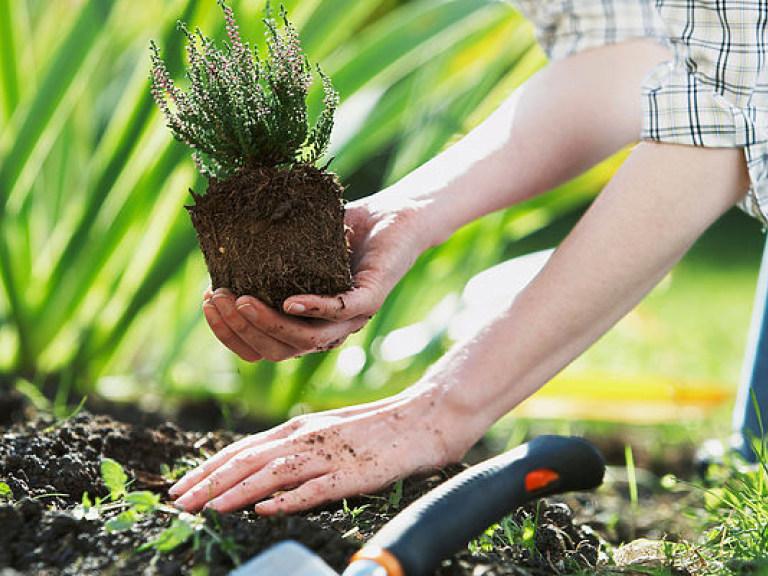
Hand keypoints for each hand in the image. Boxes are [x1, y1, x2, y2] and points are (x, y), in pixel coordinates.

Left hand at [168, 389, 458, 513]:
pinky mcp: (356, 471)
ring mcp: (331, 453)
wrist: (425, 416)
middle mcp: (308, 436)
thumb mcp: (327, 434)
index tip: (180, 486)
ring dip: (239, 490)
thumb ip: (294, 450)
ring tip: (209, 508)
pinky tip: (268, 509)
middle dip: (209, 481)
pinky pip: (319, 487)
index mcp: (298, 427)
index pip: (242, 448)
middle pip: (249, 459)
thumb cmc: (376, 429)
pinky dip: (290, 498)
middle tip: (179, 502)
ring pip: (275, 471)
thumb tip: (259, 478)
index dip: (208, 468)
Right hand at [203, 196, 430, 361]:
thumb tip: (212, 255)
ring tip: (242, 302)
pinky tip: (289, 301)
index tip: (207, 304)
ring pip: (308, 341)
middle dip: (242, 330)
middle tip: (218, 299)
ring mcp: (351, 318)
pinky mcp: (372, 297)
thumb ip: (261, 259)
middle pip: (279, 351)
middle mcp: (326, 329)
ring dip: (270, 325)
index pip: (262, 348)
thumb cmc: (338, 231)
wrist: (390, 214)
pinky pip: (341, 311)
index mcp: (304, 325)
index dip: (230, 334)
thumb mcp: (292, 246)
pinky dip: (314, 308)